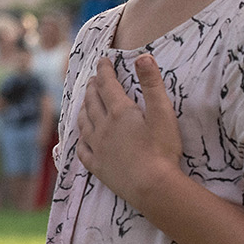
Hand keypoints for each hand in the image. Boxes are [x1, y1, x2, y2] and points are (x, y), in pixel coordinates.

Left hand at [75, 54, 181, 208]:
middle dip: (92, 88)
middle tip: (92, 80)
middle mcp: (103, 128)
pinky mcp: (98, 167)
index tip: (102, 61)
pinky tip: (81, 139)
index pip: (107, 85)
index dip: (104, 71)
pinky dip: (80, 140)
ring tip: (84, 103)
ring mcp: (98, 148)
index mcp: (120, 112)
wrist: (152, 187)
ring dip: (83, 109)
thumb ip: (152, 83)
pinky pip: (83, 150)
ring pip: (84, 123)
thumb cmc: (162, 149)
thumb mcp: (162, 112)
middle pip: (92, 102)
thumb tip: (142, 56)